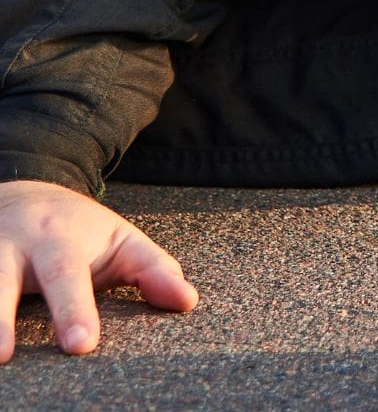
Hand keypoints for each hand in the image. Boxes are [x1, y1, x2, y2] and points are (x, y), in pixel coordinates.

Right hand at [0, 179, 197, 360]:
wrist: (20, 193)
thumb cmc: (77, 231)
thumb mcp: (121, 240)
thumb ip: (154, 271)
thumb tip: (187, 302)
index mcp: (57, 240)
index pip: (67, 277)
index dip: (74, 311)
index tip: (82, 345)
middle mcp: (10, 246)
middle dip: (0, 318)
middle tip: (3, 355)